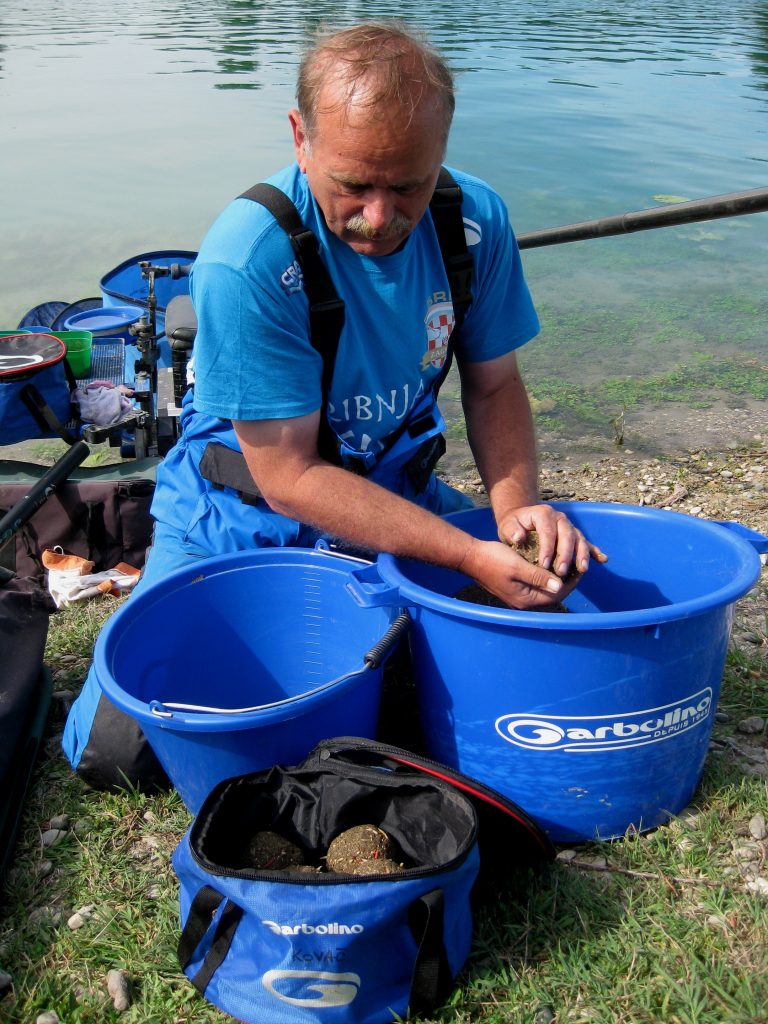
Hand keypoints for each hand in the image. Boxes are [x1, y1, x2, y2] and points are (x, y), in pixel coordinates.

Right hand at [457, 537, 582, 609]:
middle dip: (566, 581)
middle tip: (577, 566)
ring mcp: (518, 597)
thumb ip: (538, 576)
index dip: (570, 582)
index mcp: (524, 599)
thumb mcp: (517, 565)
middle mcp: (523, 602)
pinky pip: (536, 586)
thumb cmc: (492, 559)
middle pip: (552, 595)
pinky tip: (550, 566)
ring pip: (545, 590)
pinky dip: (546, 578)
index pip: (556, 595)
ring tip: (566, 565)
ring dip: (556, 579)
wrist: (470, 557)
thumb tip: (559, 586)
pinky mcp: (515, 589)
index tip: (580, 568)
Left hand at [496, 503, 607, 578]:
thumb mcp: (507, 526)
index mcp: (544, 514)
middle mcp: (560, 518)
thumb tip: (519, 537)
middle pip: (567, 535)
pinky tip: (603, 560)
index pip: (548, 531)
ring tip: (581, 570)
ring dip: (582, 555)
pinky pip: (586, 542)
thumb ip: (511, 531)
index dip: (547, 548)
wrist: (522, 520)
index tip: (542, 565)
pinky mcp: (575, 535)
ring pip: (580, 539)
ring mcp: (569, 526)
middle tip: (560, 572)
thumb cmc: (514, 525)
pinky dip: (595, 551)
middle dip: (565, 555)